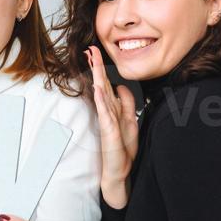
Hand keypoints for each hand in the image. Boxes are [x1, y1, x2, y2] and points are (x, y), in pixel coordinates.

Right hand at [86, 45, 137, 207]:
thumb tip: (121, 87)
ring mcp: (106, 121)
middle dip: (97, 66)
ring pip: (101, 94)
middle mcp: (108, 112)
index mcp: (113, 109)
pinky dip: (101, 99)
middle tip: (90, 48)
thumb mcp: (130, 121)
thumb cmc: (122, 150)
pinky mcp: (108, 131)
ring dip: (97, 77)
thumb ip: (127, 104)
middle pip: (101, 84)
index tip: (96, 52)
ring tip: (92, 61)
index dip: (102, 68)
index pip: (106, 83)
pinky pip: (104, 112)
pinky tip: (98, 88)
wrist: (119, 172)